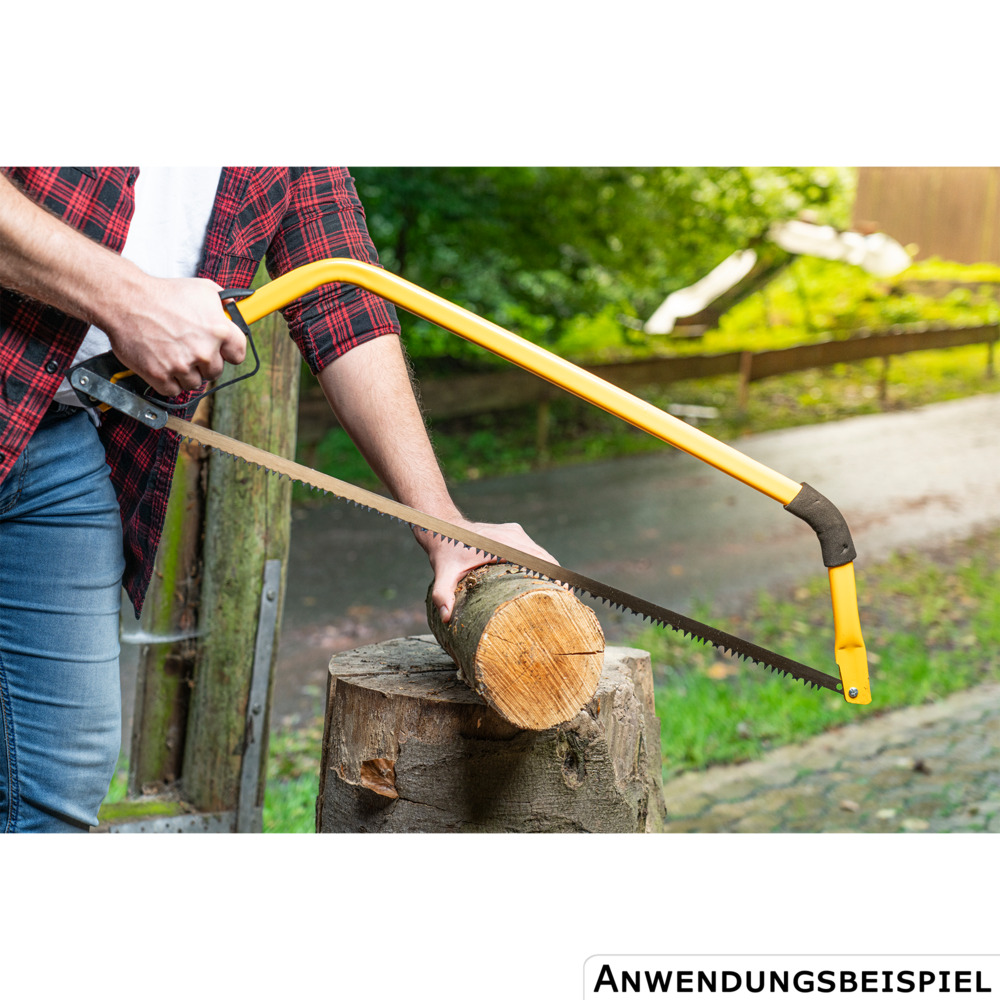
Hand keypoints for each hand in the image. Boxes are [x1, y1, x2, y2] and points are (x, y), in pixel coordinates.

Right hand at [106, 275, 246, 396]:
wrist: (127, 300)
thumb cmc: (163, 293)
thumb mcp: (204, 289)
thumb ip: (224, 304)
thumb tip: (234, 310)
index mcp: (219, 331)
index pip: (238, 355)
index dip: (228, 352)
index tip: (221, 351)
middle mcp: (203, 351)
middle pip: (215, 372)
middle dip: (204, 363)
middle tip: (189, 349)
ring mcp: (182, 365)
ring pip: (194, 383)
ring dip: (186, 373)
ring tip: (174, 354)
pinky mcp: (160, 375)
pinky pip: (173, 390)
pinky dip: (168, 381)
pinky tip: (163, 365)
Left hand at [418, 519, 558, 622]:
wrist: (443, 526)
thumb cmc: (445, 550)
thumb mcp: (443, 572)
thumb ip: (442, 594)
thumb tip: (446, 617)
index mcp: (503, 544)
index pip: (538, 560)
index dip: (554, 575)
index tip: (567, 592)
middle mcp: (513, 535)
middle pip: (545, 558)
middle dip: (558, 578)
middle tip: (566, 602)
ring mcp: (515, 533)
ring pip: (542, 554)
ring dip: (551, 571)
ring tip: (560, 595)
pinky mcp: (514, 533)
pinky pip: (534, 550)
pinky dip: (542, 564)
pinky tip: (545, 582)